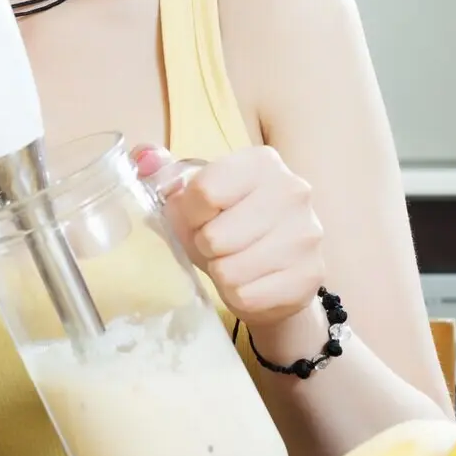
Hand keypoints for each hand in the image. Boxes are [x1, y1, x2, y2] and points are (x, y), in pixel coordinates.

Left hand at [132, 144, 325, 327]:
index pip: (205, 191)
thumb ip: (164, 173)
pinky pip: (248, 296)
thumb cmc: (228, 228)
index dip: (190, 214)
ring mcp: (307, 234)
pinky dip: (239, 296)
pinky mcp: (311, 276)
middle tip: (218, 246)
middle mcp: (293, 191)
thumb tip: (144, 158)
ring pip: (231, 271)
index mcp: (262, 162)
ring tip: (234, 262)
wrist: (275, 271)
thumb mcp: (195, 198)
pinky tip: (251, 282)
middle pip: (216, 236)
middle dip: (206, 247)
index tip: (199, 218)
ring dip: (221, 273)